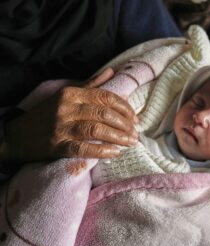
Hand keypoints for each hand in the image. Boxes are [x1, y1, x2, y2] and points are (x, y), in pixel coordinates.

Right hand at [1, 68, 138, 161]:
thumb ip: (91, 84)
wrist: (18, 135)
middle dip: (125, 124)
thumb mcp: (67, 95)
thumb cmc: (48, 114)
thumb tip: (111, 72)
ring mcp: (60, 127)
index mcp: (71, 93)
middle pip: (104, 113)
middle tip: (136, 134)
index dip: (125, 108)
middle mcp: (66, 107)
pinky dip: (102, 151)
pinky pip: (83, 148)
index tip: (135, 119)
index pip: (105, 97)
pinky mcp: (56, 146)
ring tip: (131, 143)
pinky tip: (115, 153)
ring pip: (96, 130)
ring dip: (118, 137)